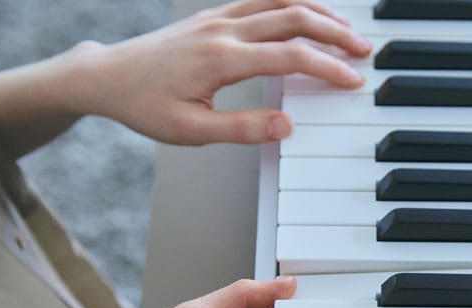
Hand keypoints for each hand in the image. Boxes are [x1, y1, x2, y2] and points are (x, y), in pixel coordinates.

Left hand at [81, 0, 371, 143]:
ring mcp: (218, 18)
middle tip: (363, 50)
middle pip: (294, 18)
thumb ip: (242, 129)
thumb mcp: (190, 130)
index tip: (353, 81)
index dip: (328, 68)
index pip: (290, 56)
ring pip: (281, 1)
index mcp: (220, 58)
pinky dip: (293, 2)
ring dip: (318, 12)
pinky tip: (307, 11)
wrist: (107, 76)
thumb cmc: (144, 104)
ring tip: (346, 29)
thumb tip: (287, 127)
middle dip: (335, 33)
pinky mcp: (214, 16)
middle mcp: (223, 30)